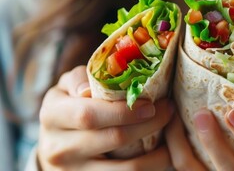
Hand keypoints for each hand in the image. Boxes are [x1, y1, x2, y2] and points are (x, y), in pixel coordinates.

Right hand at [38, 66, 172, 169]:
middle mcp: (58, 147)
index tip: (151, 104)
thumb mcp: (68, 85)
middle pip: (113, 139)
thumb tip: (92, 87)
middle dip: (148, 126)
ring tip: (174, 138)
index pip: (89, 115)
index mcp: (52, 115)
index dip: (124, 111)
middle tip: (170, 112)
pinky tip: (163, 155)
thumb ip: (81, 79)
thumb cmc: (69, 104)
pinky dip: (150, 168)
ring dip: (156, 155)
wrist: (54, 142)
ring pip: (125, 169)